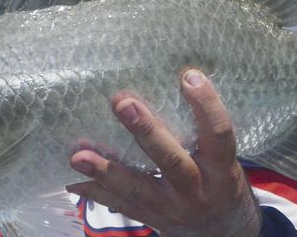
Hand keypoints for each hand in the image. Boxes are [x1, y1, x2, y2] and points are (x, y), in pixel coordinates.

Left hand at [66, 69, 260, 235]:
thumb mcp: (223, 159)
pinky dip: (94, 190)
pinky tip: (72, 177)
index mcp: (220, 168)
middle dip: (145, 131)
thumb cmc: (220, 181)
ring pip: (137, 188)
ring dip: (105, 170)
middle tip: (123, 103)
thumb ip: (201, 132)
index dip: (206, 106)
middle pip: (170, 160)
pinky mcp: (151, 219)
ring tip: (78, 154)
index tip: (190, 76)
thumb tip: (167, 82)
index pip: (219, 133)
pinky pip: (120, 205)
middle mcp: (196, 188)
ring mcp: (171, 207)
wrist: (223, 231)